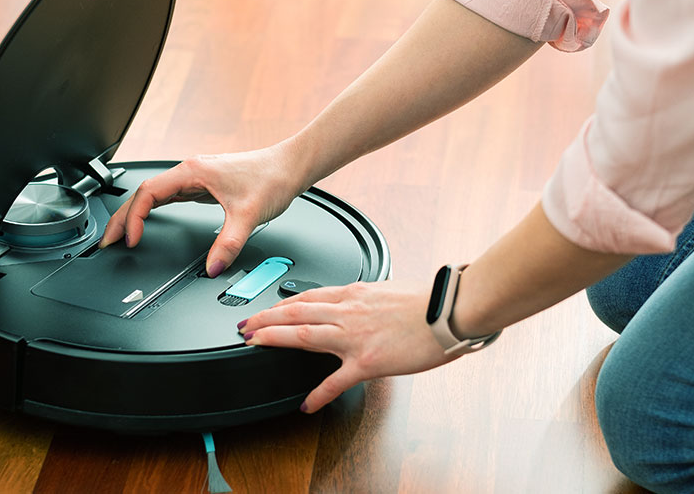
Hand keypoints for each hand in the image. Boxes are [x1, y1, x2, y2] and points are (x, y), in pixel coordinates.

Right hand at [99, 142, 308, 276]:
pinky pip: (168, 198)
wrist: (289, 166)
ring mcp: (195, 178)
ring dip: (134, 214)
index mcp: (193, 171)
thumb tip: (212, 267)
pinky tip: (147, 223)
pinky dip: (152, 211)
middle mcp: (190, 171)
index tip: (131, 240)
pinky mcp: (203, 185)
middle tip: (107, 242)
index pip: (148, 193)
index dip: (134, 218)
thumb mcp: (249, 215)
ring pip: (153, 195)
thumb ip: (229, 243)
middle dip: (123, 218)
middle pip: (143, 193)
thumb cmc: (271, 178)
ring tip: (120, 235)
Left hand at [236, 279, 459, 412]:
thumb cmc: (429, 301)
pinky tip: (306, 405)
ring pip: (302, 334)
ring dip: (273, 338)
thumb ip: (369, 297)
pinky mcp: (367, 362)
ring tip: (253, 344)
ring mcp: (354, 336)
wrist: (449, 310)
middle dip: (264, 317)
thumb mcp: (390, 289)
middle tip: (244, 325)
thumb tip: (363, 303)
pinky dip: (317, 394)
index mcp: (355, 293)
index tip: (268, 307)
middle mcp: (349, 311)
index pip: (309, 295)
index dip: (282, 302)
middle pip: (294, 311)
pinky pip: (335, 381)